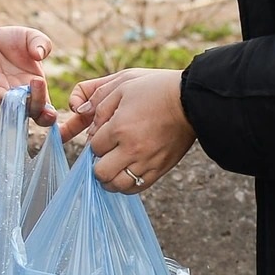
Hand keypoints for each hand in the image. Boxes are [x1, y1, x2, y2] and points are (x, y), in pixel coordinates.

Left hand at [0, 27, 56, 124]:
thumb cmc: (10, 41)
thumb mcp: (31, 37)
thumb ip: (42, 42)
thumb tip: (41, 54)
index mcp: (37, 87)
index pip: (46, 109)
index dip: (51, 115)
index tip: (54, 111)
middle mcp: (22, 95)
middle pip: (34, 113)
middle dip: (41, 105)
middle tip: (39, 81)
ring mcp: (5, 93)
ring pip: (17, 110)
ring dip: (27, 102)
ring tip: (34, 81)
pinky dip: (7, 99)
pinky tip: (13, 91)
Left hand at [60, 69, 196, 193]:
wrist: (191, 100)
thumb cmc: (156, 89)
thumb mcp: (123, 86)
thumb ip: (99, 104)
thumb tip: (83, 120)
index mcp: (120, 128)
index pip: (93, 147)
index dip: (95, 142)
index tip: (102, 136)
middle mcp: (132, 149)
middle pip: (101, 173)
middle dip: (97, 164)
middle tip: (104, 155)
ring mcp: (147, 162)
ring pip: (117, 185)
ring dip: (110, 178)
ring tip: (113, 166)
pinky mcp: (160, 169)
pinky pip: (136, 188)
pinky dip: (127, 184)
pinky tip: (127, 172)